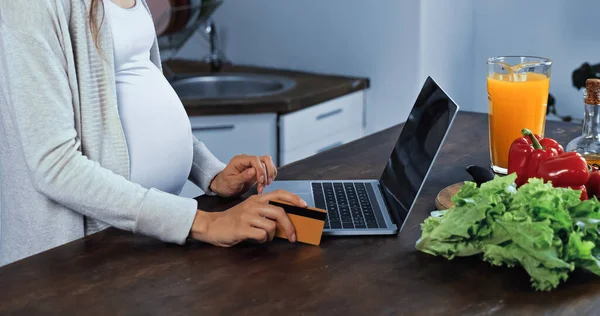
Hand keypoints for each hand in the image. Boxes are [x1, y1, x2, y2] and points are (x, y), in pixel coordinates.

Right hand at [189, 190, 306, 246]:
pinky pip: (261, 235)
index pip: (279, 194)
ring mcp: (247, 216)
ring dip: (272, 236)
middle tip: (293, 237)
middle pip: (280, 212)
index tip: (304, 206)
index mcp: (257, 199)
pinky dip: (263, 240)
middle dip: (290, 226)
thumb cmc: (234, 220)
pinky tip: (256, 239)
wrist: (211, 226)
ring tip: (264, 237)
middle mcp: (253, 205)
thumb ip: (266, 212)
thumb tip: (286, 221)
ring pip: (271, 226)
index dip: (294, 199)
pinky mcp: (242, 228)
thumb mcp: (250, 211)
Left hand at [209, 154, 276, 196]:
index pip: (255, 159)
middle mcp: (247, 160)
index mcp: (239, 160)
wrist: (223, 187)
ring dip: (269, 175)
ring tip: (263, 186)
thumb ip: (242, 176)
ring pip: (268, 164)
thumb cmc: (224, 184)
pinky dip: (269, 177)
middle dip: (267, 172)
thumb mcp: (231, 182)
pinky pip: (268, 170)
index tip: (260, 180)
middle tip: (265, 184)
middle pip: (265, 159)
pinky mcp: (257, 171)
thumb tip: (253, 171)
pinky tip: (264, 185)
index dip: (260, 169)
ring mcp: (253, 165)